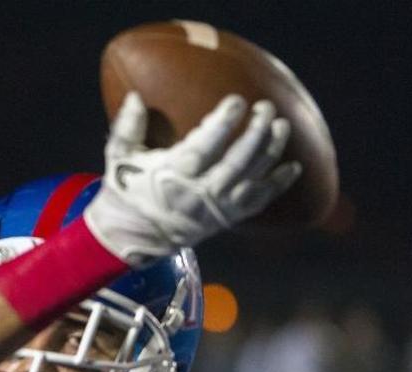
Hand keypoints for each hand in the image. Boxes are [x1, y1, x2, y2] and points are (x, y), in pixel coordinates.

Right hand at [85, 92, 301, 265]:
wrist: (131, 236)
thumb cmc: (125, 190)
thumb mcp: (118, 158)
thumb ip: (127, 127)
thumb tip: (135, 95)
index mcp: (172, 175)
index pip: (204, 147)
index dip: (222, 124)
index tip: (236, 102)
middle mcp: (198, 193)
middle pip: (236, 162)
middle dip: (255, 133)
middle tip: (266, 108)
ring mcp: (215, 208)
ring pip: (251, 178)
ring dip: (270, 152)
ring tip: (282, 126)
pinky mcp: (225, 219)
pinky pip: (257, 202)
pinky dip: (277, 185)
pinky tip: (293, 167)